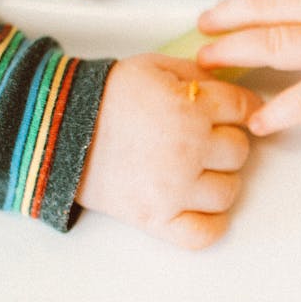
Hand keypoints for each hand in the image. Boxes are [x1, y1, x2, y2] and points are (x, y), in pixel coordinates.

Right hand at [76, 54, 261, 248]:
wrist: (57, 128)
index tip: (237, 113)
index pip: (244, 109)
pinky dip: (210, 225)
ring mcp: (174, 188)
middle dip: (226, 142)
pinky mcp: (156, 218)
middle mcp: (189, 149)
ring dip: (218, 180)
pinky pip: (204, 234)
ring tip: (196, 170)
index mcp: (191, 108)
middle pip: (239, 151)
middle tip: (204, 139)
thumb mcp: (155, 67)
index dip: (243, 108)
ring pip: (228, 191)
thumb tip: (229, 87)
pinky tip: (200, 207)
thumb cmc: (106, 96)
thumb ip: (197, 74)